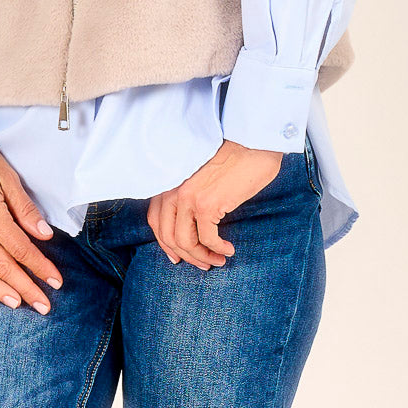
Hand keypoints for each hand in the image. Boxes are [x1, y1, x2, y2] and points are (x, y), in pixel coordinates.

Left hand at [147, 139, 283, 269]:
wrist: (252, 144)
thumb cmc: (233, 157)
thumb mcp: (200, 175)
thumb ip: (188, 194)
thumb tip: (190, 227)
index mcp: (170, 181)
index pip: (155, 220)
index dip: (165, 243)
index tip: (178, 256)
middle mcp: (173, 189)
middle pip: (168, 236)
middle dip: (186, 256)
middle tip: (203, 264)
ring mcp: (188, 197)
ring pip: (185, 242)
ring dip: (202, 257)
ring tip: (218, 259)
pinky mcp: (206, 205)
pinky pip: (207, 239)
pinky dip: (217, 249)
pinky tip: (228, 250)